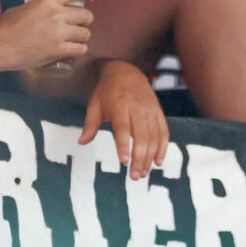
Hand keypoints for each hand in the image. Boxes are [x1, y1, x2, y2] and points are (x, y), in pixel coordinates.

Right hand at [0, 0, 92, 69]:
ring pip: (86, 33)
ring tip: (75, 40)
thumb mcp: (23, 8)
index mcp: (48, 1)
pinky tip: (72, 50)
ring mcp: (59, 33)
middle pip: (86, 15)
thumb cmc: (7, 27)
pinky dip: (78, 50)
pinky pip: (80, 49)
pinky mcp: (59, 50)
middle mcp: (57, 15)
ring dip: (82, 37)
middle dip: (85, 20)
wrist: (1, 46)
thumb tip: (45, 10)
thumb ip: (39, 7)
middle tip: (79, 25)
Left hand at [80, 60, 168, 179]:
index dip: (124, 145)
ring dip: (150, 157)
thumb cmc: (107, 90)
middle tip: (134, 176)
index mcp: (120, 105)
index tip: (124, 161)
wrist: (126, 70)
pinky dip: (162, 147)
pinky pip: (163, 131)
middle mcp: (137, 107)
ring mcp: (150, 110)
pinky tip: (157, 161)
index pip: (123, 128)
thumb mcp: (95, 103)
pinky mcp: (158, 112)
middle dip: (139, 158)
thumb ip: (90, 123)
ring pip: (154, 137)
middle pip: (142, 136)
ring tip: (142, 173)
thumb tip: (82, 142)